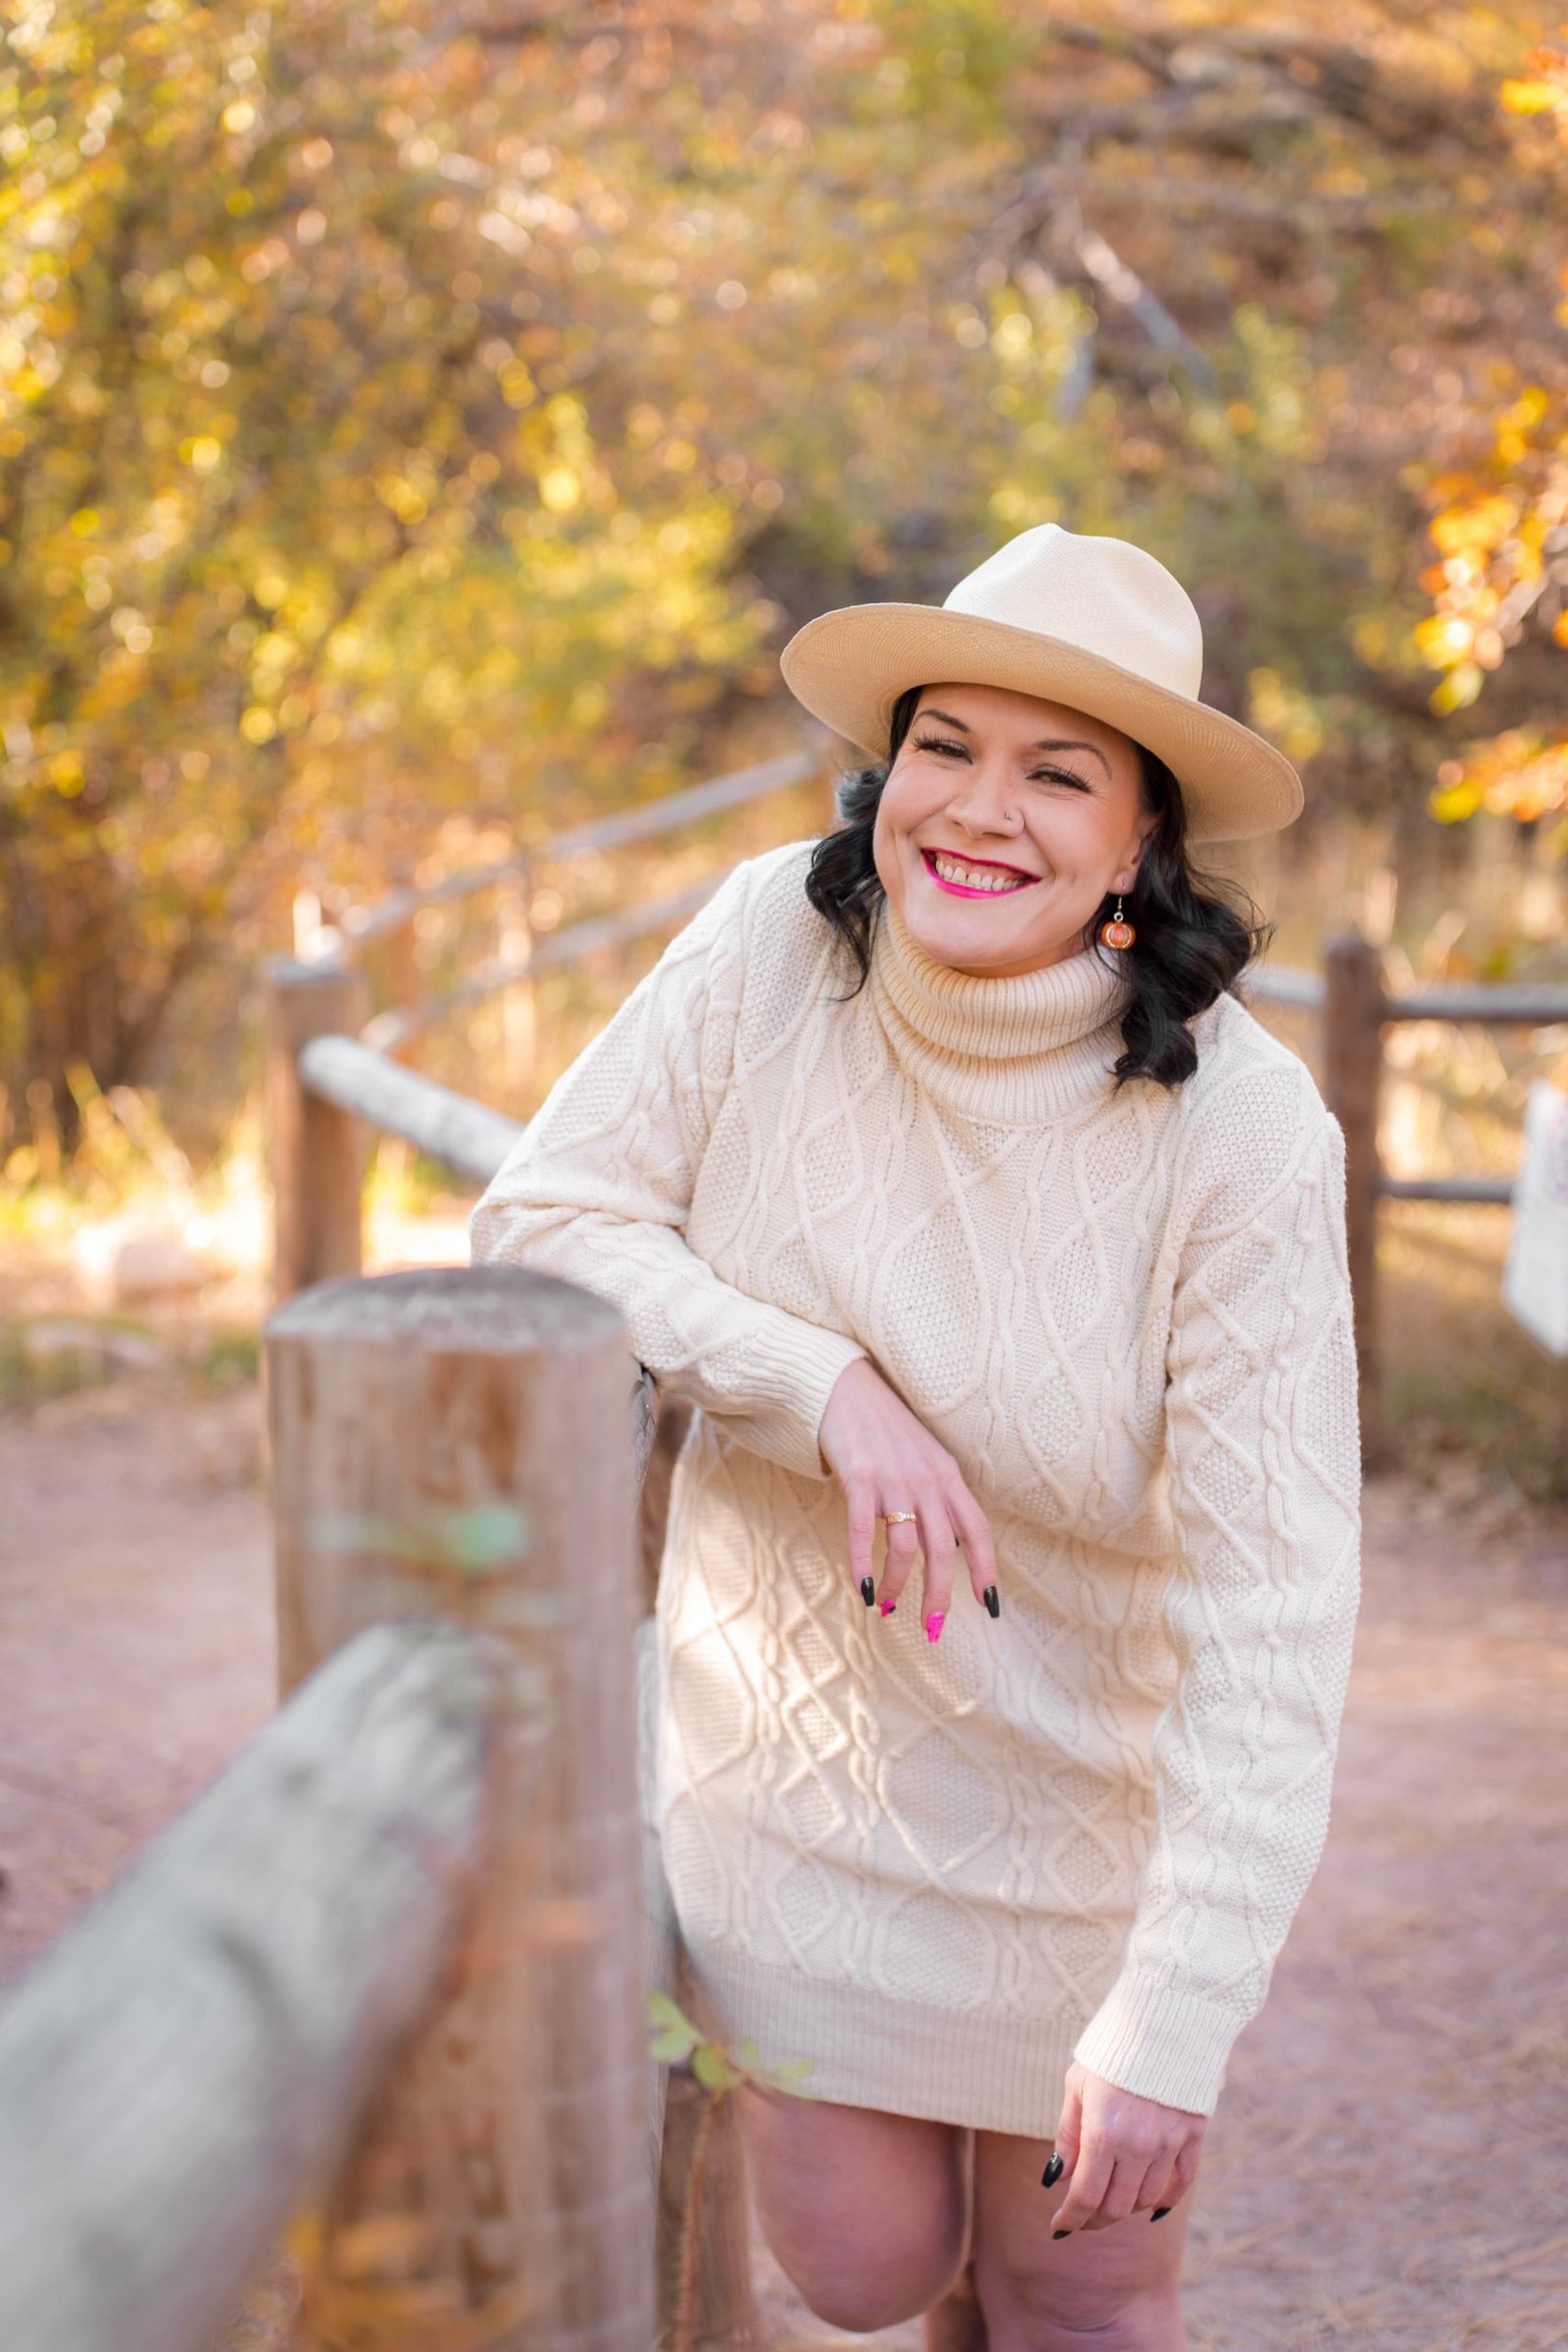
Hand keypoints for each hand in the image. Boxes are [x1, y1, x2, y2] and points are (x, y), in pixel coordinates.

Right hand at [816, 1357, 997, 1628]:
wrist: (845, 1388)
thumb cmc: (885, 1428)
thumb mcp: (925, 1457)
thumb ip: (939, 1495)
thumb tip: (950, 1543)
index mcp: (948, 1476)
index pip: (977, 1531)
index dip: (986, 1570)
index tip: (990, 1605)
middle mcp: (927, 1479)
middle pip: (944, 1550)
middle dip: (939, 1595)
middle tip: (933, 1627)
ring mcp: (894, 1479)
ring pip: (906, 1548)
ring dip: (899, 1585)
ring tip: (888, 1606)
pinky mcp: (860, 1478)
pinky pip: (865, 1533)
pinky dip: (865, 1566)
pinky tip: (865, 1589)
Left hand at [1049, 2061, 1205, 2231]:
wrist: (1164, 2017)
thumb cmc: (1111, 2050)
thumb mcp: (1077, 2085)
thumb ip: (1068, 2134)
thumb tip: (1058, 2178)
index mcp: (1103, 2130)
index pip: (1086, 2196)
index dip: (1070, 2218)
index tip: (1059, 2226)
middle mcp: (1139, 2143)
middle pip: (1117, 2206)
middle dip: (1095, 2220)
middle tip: (1082, 2218)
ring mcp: (1170, 2141)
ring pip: (1147, 2199)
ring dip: (1126, 2209)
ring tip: (1110, 2202)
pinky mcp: (1194, 2134)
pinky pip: (1181, 2183)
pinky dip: (1165, 2200)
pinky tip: (1150, 2205)